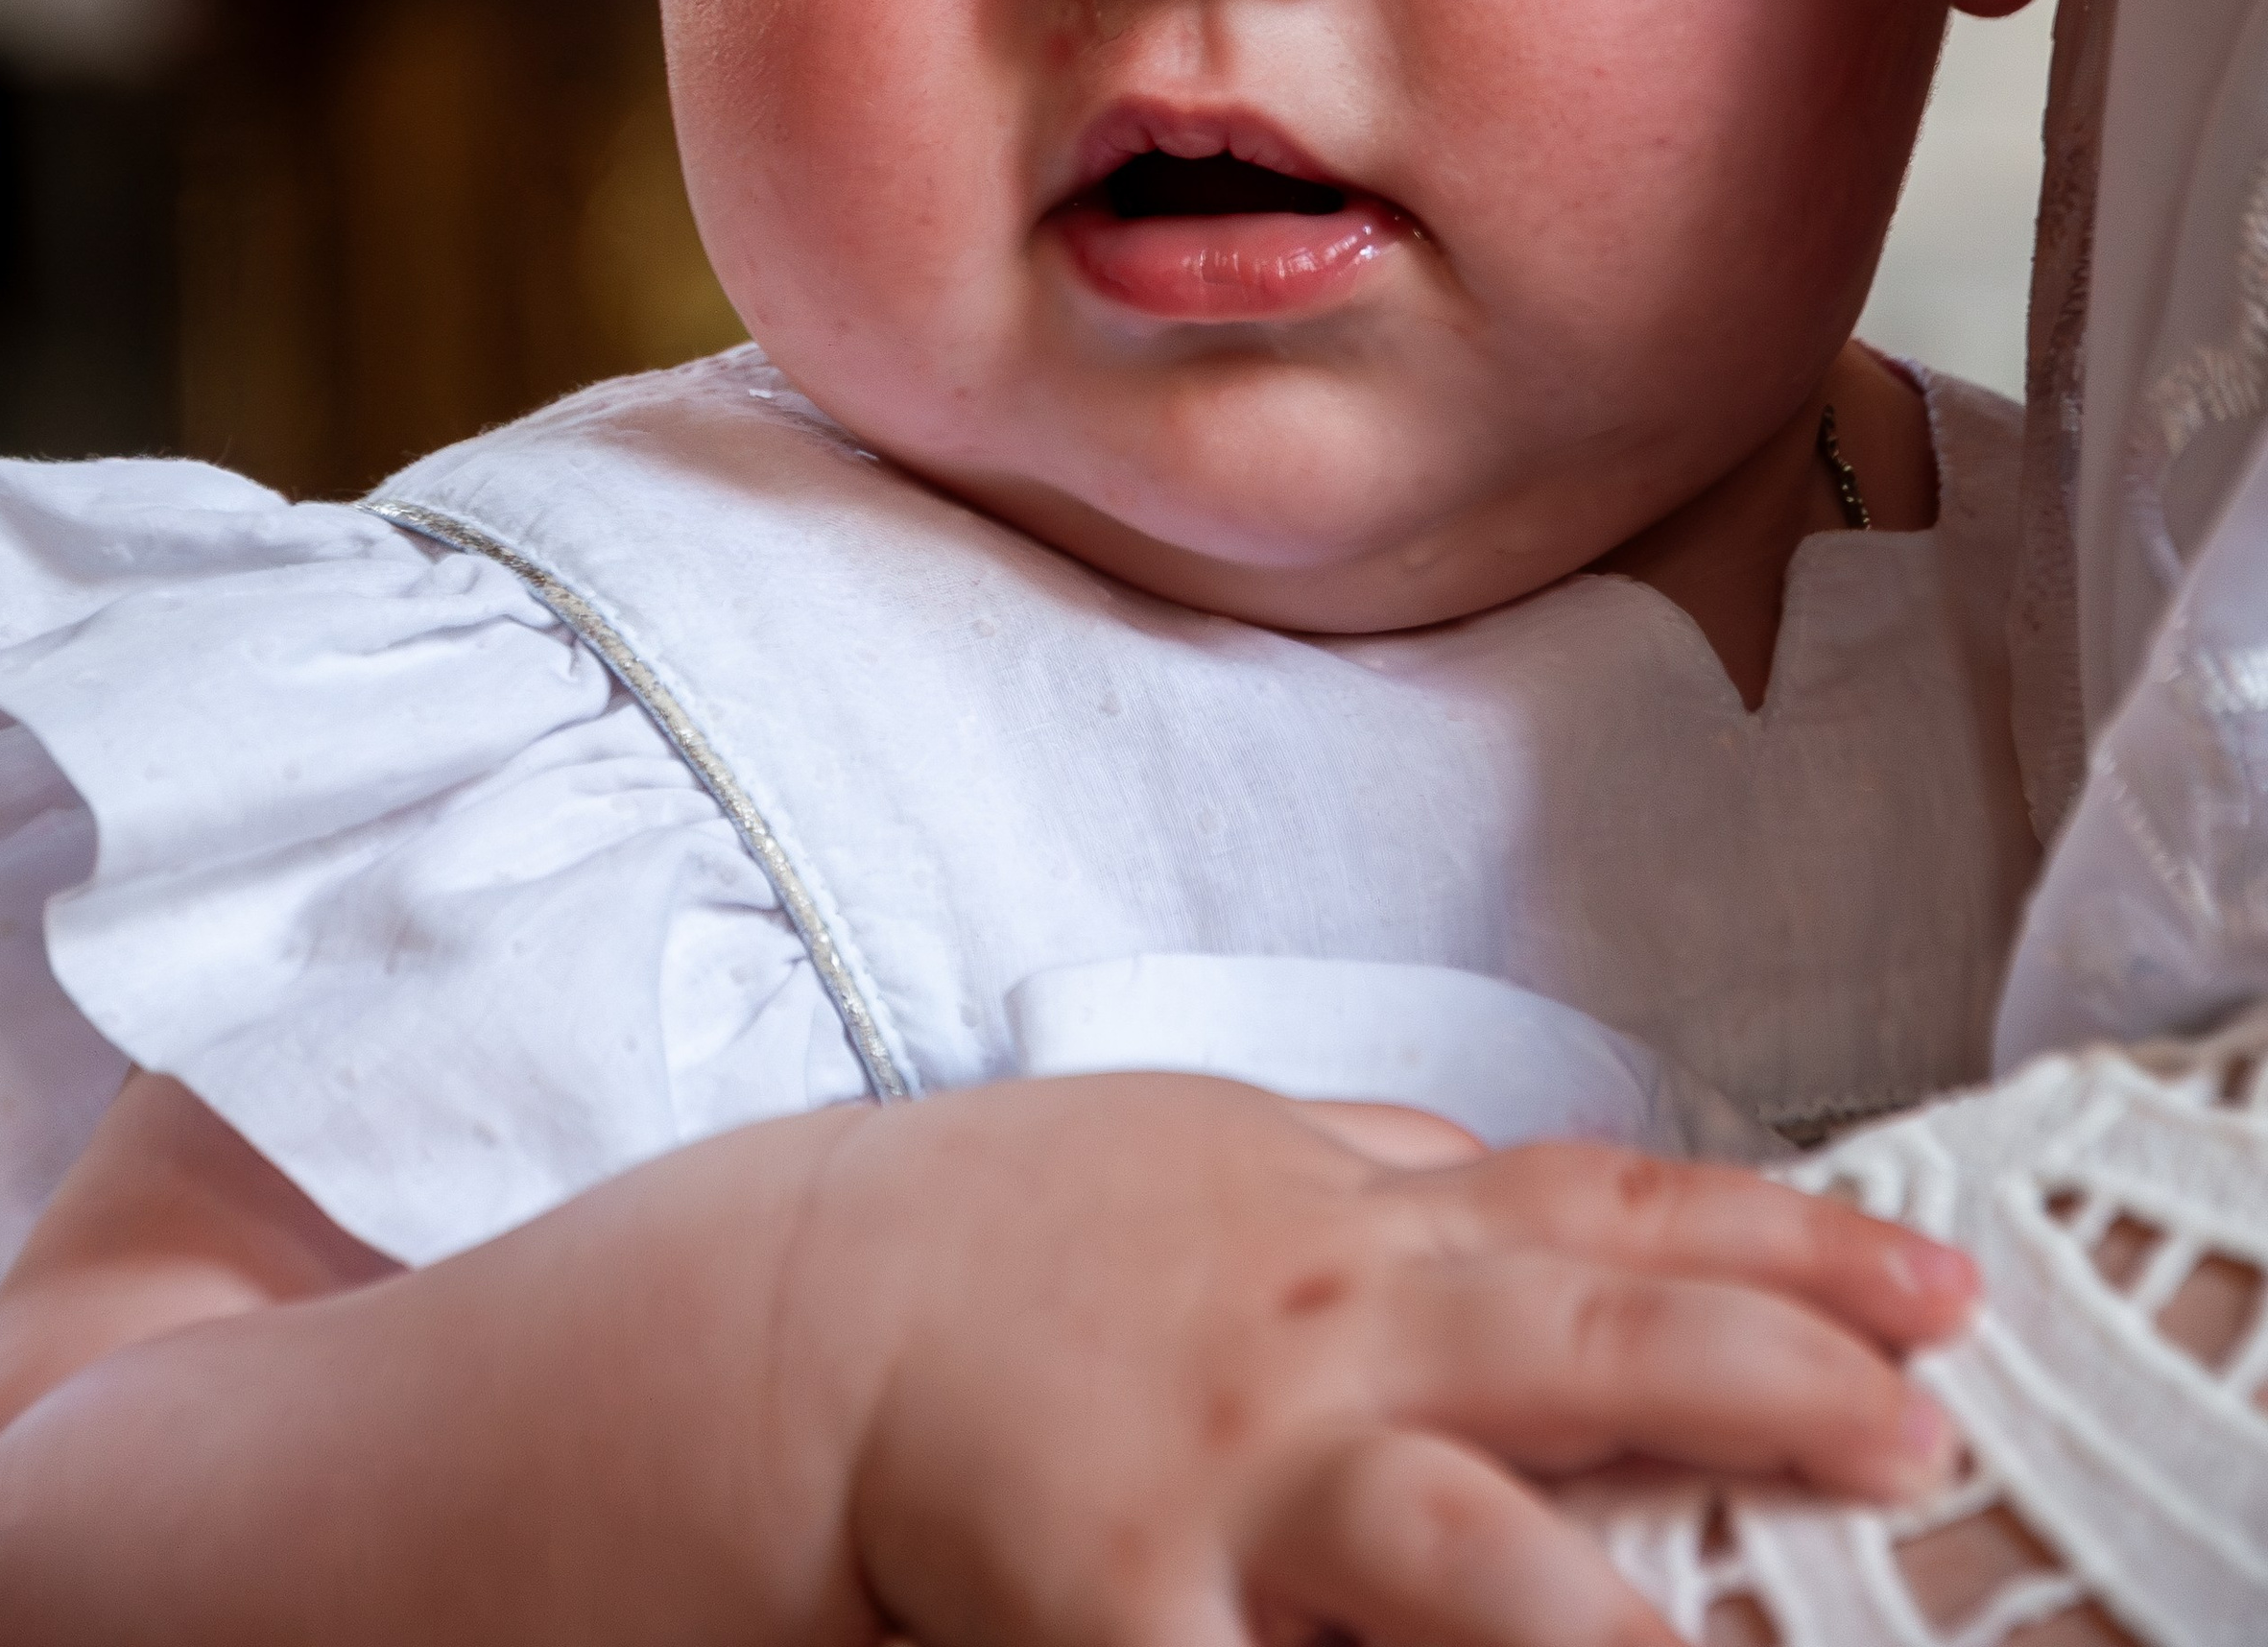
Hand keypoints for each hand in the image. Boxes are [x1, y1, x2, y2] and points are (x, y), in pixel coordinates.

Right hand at [807, 1078, 1973, 1646]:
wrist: (818, 1308)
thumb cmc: (1039, 1235)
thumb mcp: (1236, 1152)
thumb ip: (1396, 1167)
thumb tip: (1551, 1173)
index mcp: (1355, 1219)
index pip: (1605, 1211)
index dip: (1780, 1246)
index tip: (1935, 1286)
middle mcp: (1316, 1323)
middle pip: (1572, 1339)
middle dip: (1760, 1379)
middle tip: (1920, 1427)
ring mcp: (1222, 1468)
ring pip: (1439, 1534)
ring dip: (1584, 1606)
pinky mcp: (1116, 1605)